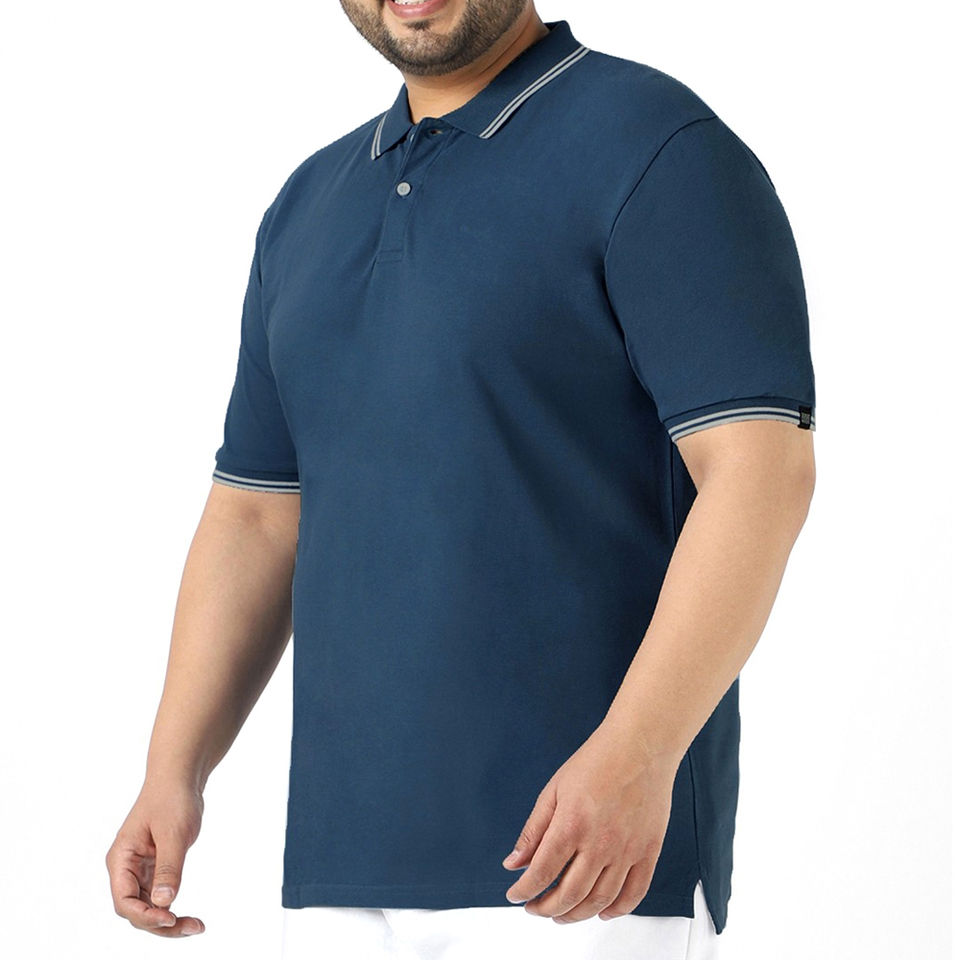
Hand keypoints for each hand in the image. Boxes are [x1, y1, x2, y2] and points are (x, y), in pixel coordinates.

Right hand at [105, 779, 204, 936]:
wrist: (180, 779)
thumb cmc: (172, 798)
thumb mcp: (173, 832)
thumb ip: (169, 867)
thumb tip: (164, 902)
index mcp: (121, 859)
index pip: (124, 900)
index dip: (144, 915)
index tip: (170, 917)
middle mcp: (126, 868)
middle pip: (135, 910)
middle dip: (160, 924)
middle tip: (192, 927)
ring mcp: (140, 870)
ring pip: (147, 908)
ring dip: (167, 922)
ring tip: (195, 927)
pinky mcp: (155, 869)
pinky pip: (159, 897)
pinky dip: (172, 908)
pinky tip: (189, 917)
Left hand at [501, 719, 679, 922]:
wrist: (640, 745)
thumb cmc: (597, 760)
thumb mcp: (554, 789)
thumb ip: (534, 830)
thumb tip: (514, 863)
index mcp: (571, 824)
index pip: (541, 873)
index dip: (524, 891)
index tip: (516, 895)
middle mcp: (600, 843)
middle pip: (569, 894)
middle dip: (547, 908)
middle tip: (536, 909)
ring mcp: (627, 850)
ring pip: (599, 901)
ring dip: (577, 915)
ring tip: (562, 914)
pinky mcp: (649, 851)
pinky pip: (634, 893)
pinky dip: (617, 910)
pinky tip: (601, 911)